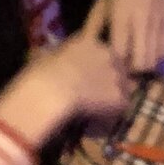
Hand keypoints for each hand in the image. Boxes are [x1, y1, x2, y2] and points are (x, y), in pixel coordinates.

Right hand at [0, 32, 131, 147]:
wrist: (50, 91)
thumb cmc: (40, 74)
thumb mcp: (44, 56)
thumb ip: (54, 56)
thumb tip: (46, 58)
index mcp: (89, 43)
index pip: (102, 52)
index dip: (97, 67)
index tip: (90, 78)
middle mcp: (108, 54)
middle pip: (118, 68)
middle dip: (109, 81)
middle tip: (96, 97)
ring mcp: (118, 75)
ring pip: (123, 88)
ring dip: (112, 98)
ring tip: (96, 112)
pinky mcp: (121, 97)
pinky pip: (120, 108)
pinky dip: (110, 116)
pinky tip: (95, 121)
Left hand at [85, 0, 163, 72]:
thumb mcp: (101, 1)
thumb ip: (93, 26)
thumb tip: (85, 47)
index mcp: (121, 17)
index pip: (119, 53)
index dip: (114, 64)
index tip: (109, 66)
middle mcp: (142, 23)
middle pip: (140, 62)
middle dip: (131, 70)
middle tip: (124, 67)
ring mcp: (158, 23)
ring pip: (154, 59)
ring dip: (144, 63)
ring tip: (136, 60)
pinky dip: (157, 55)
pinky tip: (149, 50)